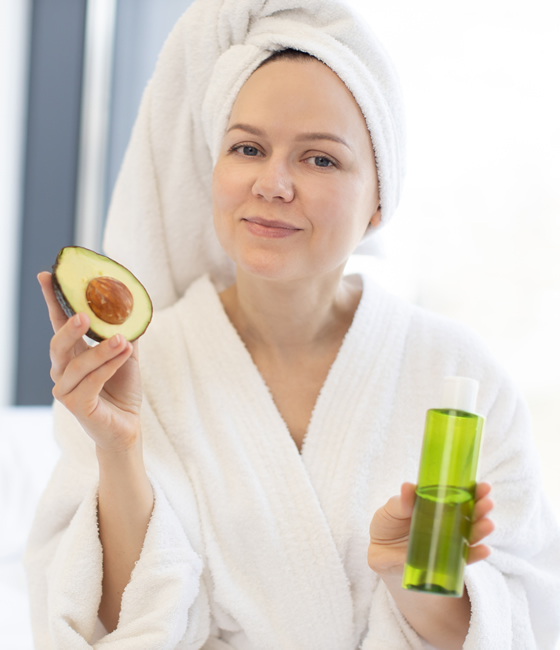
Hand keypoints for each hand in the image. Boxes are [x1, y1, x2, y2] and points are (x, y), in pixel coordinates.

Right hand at [38, 271, 142, 452]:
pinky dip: (109, 367)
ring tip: (122, 339)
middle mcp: (63, 370)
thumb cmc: (123, 389)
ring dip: (101, 350)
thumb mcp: (127, 354)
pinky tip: (124, 353)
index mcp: (72, 354)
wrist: (128, 425)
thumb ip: (126, 330)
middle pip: (57, 344)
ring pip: (78, 365)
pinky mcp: (77, 406)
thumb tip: (133, 302)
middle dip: (69, 327)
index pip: (58, 323)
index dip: (52, 300)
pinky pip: (92, 382)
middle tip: (85, 314)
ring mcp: (66, 390)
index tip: (47, 276)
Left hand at [367, 482, 494, 576]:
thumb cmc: (386, 527)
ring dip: (481, 529)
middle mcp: (446, 521)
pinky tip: (484, 550)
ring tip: (488, 524)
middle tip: (488, 502)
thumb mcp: (389, 511)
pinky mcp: (446, 562)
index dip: (472, 489)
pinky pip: (464, 558)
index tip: (483, 485)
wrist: (381, 555)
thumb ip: (399, 502)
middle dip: (482, 507)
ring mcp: (447, 541)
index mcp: (435, 504)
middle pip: (470, 513)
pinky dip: (475, 554)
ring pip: (471, 534)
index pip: (458, 494)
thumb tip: (408, 486)